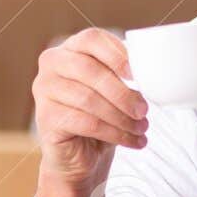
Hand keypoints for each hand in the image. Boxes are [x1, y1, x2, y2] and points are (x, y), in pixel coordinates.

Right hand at [30, 28, 148, 196]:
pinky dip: (114, 133)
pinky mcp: (46, 118)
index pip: (92, 38)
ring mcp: (44, 90)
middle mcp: (52, 65)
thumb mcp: (114, 92)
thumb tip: (152, 74)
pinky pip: (86, 122)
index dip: (118, 54)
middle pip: (90, 69)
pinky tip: (132, 141)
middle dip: (123, 92)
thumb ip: (124, 76)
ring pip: (89, 99)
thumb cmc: (100, 117)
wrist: (78, 158)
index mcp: (69, 49)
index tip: (138, 75)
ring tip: (142, 128)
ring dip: (122, 117)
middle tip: (144, 110)